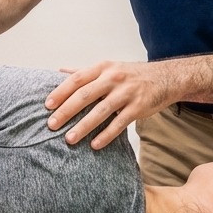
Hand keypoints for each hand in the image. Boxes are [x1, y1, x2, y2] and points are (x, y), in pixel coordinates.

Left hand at [44, 60, 174, 149]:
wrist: (165, 78)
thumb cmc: (131, 75)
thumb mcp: (108, 67)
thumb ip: (84, 71)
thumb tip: (59, 71)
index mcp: (103, 68)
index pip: (77, 79)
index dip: (61, 92)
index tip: (47, 105)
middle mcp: (114, 78)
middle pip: (85, 95)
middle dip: (66, 111)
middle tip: (51, 125)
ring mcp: (127, 92)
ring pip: (101, 111)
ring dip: (83, 126)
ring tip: (69, 139)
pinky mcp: (139, 107)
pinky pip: (119, 123)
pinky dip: (106, 135)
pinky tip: (95, 145)